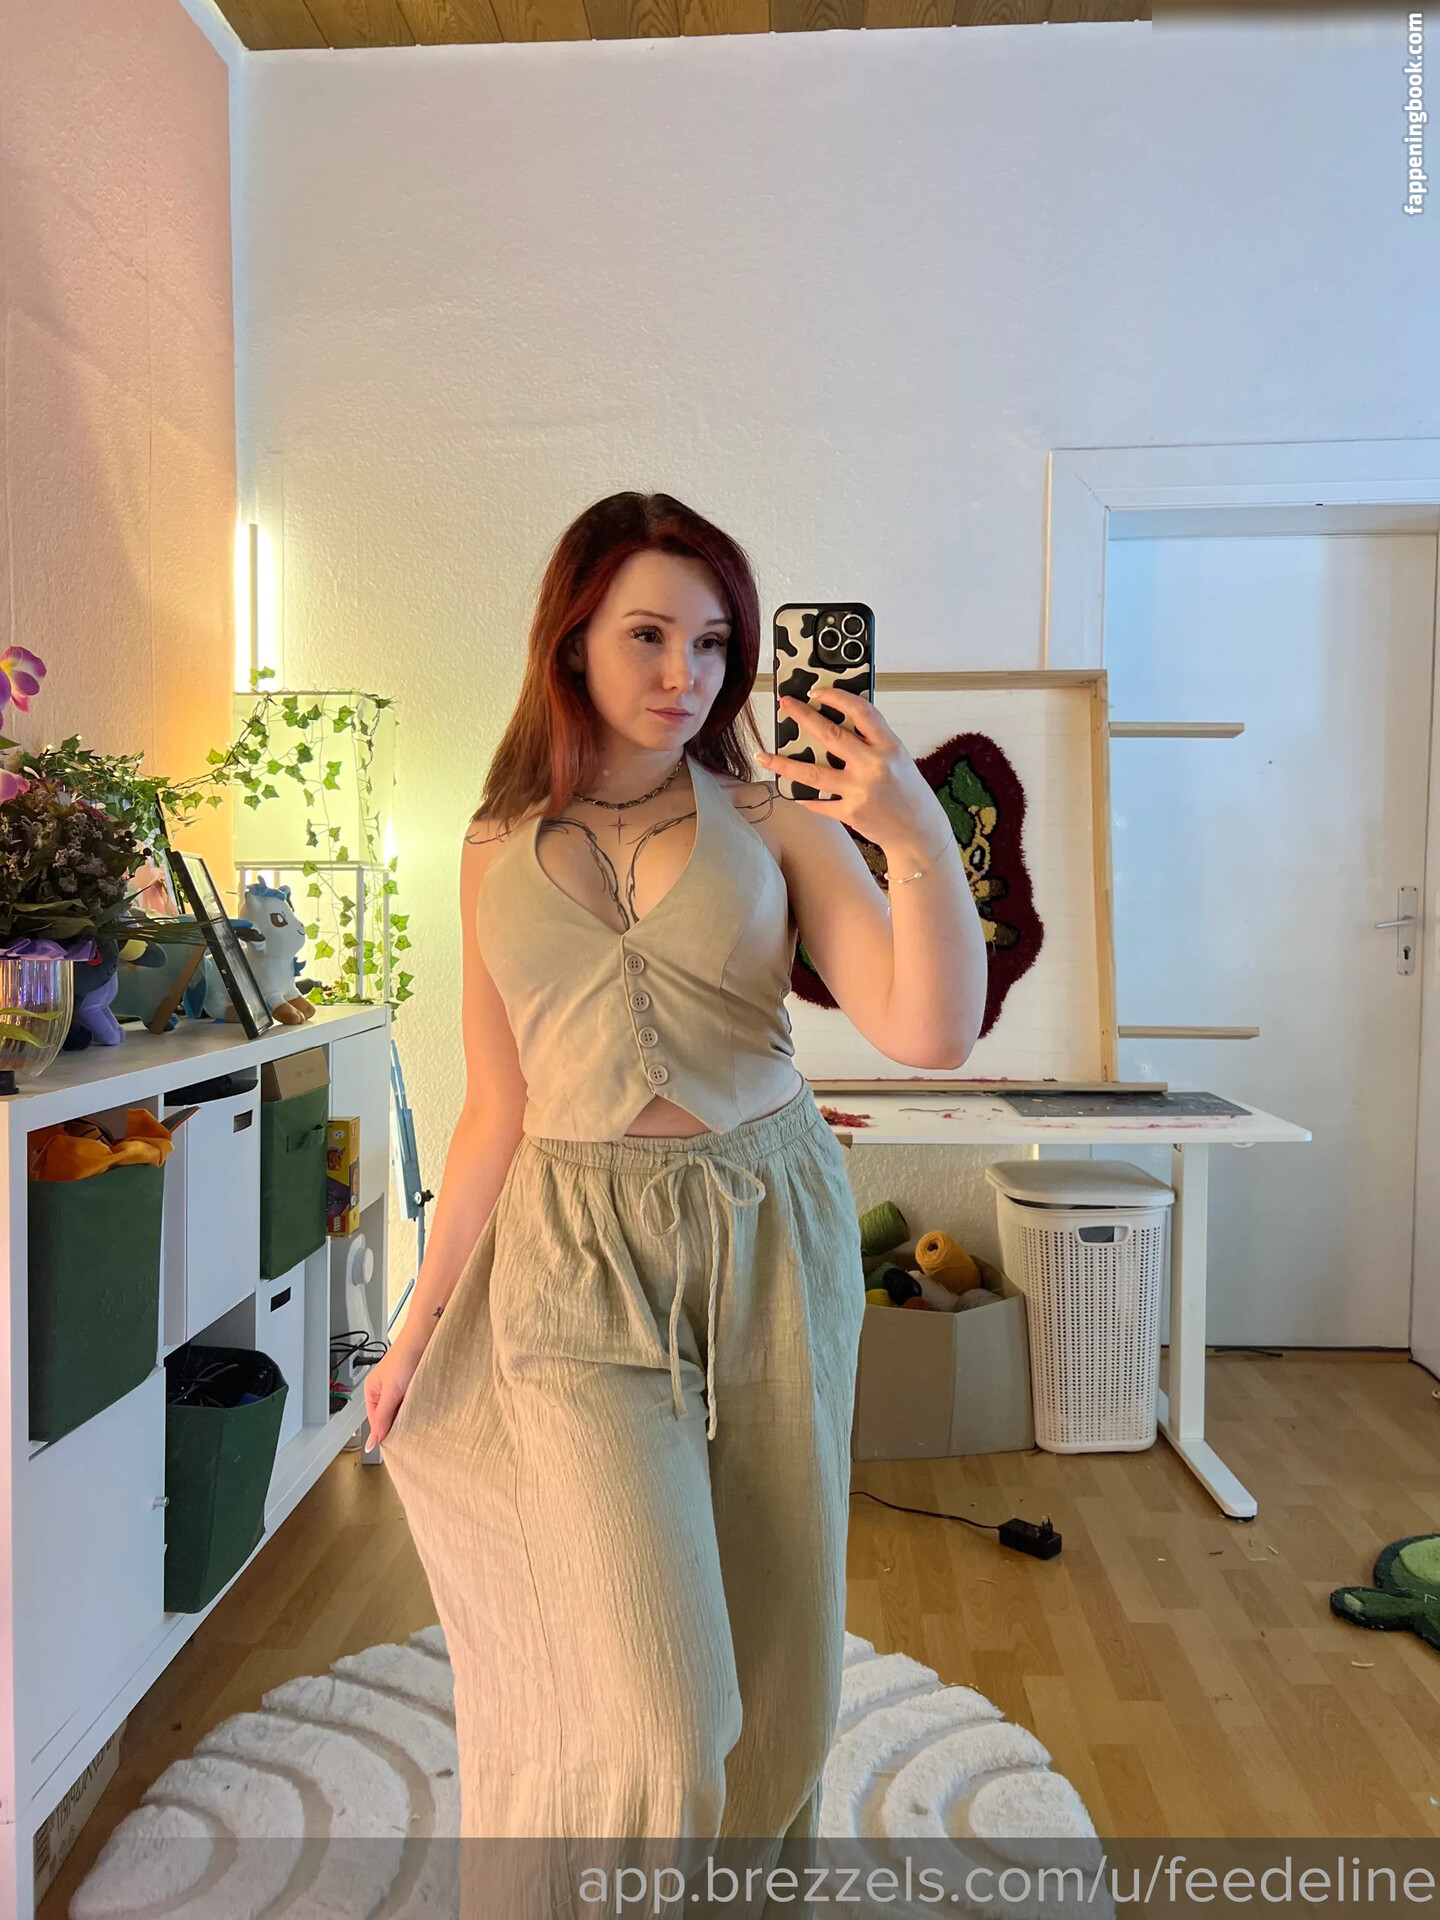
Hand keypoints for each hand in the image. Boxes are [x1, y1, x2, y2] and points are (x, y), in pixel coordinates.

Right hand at [361, 1335, 425, 1451]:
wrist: (426, 1336)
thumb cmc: (405, 1357)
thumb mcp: (390, 1393)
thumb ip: (382, 1418)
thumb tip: (371, 1442)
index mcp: (372, 1391)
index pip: (376, 1422)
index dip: (386, 1432)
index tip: (398, 1444)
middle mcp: (384, 1390)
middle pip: (389, 1416)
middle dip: (399, 1423)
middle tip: (411, 1431)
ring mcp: (399, 1387)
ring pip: (402, 1410)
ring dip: (410, 1414)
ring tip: (418, 1417)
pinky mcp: (413, 1383)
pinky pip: (413, 1401)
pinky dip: (418, 1406)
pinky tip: (425, 1408)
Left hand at [757, 689, 951, 857]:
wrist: (919, 833)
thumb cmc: (908, 792)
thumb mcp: (898, 758)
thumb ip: (873, 741)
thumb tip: (838, 720)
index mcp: (889, 746)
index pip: (861, 712)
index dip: (836, 697)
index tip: (817, 691)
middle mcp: (874, 766)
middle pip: (830, 735)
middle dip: (803, 717)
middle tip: (784, 705)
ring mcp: (860, 791)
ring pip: (812, 773)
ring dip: (784, 763)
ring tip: (764, 755)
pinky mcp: (850, 812)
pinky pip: (818, 802)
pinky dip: (804, 796)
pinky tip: (791, 791)